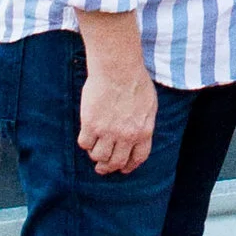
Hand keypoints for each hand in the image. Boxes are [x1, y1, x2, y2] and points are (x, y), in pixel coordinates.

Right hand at [76, 11, 157, 175]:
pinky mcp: (91, 124)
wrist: (118, 68)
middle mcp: (126, 136)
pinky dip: (85, 143)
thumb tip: (140, 135)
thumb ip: (146, 123)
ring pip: (99, 156)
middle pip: (116, 162)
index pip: (137, 158)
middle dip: (108, 168)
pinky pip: (85, 143)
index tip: (122, 168)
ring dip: (96, 156)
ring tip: (93, 151)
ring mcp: (108, 132)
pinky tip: (86, 136)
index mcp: (143, 131)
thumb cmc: (135, 80)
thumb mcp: (150, 104)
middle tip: (102, 168)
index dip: (129, 166)